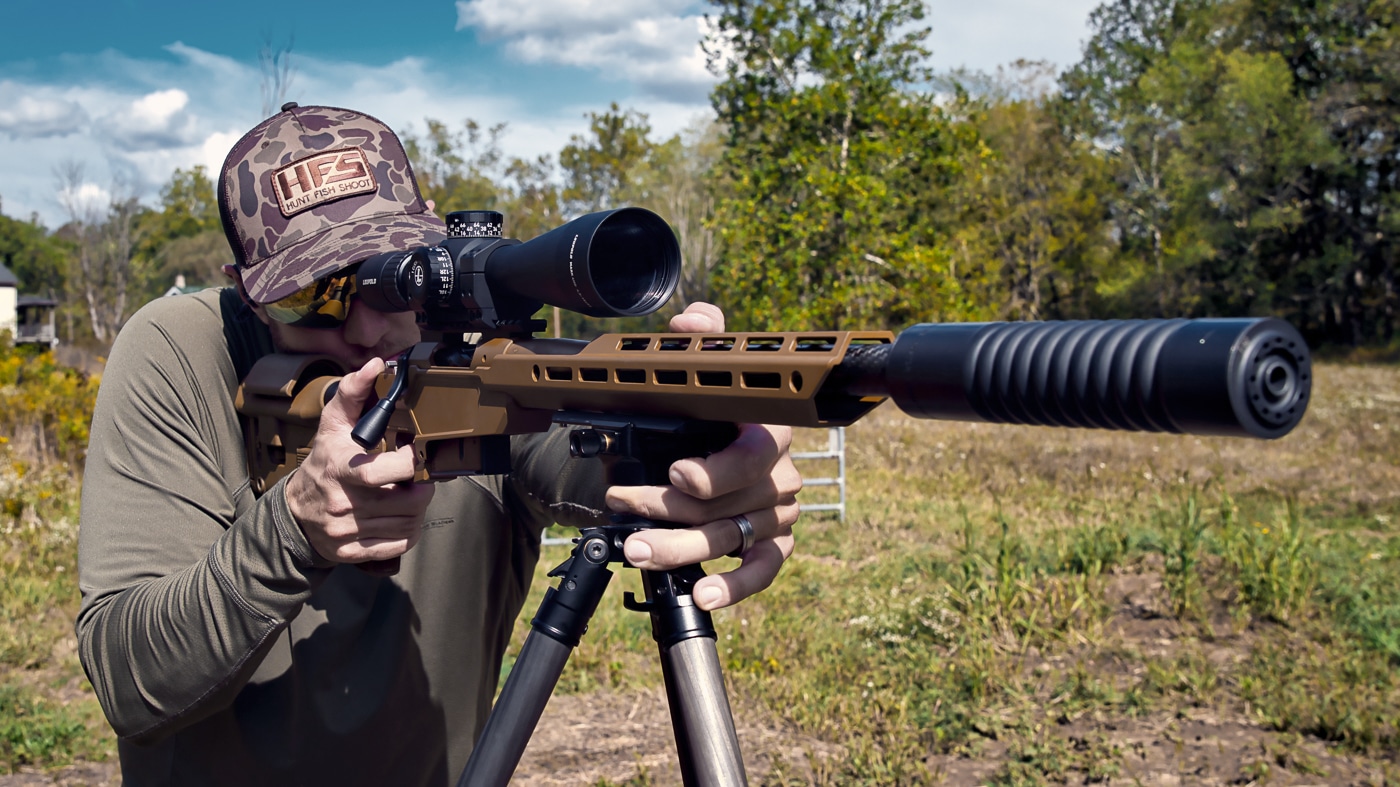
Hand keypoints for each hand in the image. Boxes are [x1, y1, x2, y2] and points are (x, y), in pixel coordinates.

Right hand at [285, 358, 434, 566]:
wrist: (295, 510)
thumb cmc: (323, 461)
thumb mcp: (333, 424)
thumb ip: (354, 392)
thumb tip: (375, 365)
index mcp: (342, 470)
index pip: (388, 472)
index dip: (412, 463)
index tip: (414, 453)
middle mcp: (344, 504)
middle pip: (409, 502)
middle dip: (422, 488)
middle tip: (418, 478)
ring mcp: (347, 532)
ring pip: (408, 525)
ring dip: (418, 510)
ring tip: (410, 496)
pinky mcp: (352, 552)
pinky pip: (398, 545)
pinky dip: (408, 532)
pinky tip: (401, 517)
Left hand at [607, 302, 801, 610]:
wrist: (716, 450)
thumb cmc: (713, 411)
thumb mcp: (707, 368)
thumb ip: (702, 335)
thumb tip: (689, 324)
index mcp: (769, 431)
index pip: (753, 456)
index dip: (716, 470)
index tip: (676, 474)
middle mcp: (780, 475)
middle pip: (725, 504)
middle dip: (667, 508)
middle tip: (622, 505)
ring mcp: (778, 515)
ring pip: (727, 538)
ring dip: (678, 548)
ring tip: (637, 549)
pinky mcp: (775, 546)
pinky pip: (763, 571)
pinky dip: (733, 587)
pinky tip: (703, 594)